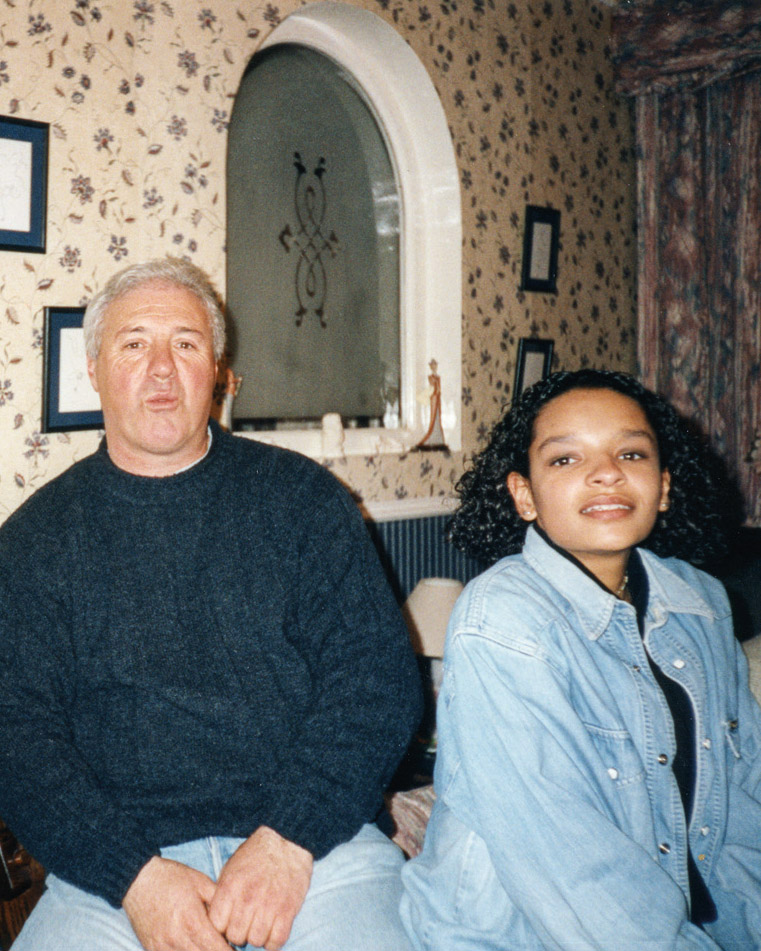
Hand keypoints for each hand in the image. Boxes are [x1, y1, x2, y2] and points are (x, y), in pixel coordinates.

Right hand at [122, 856, 229, 950]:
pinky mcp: (152, 949)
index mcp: (192, 922)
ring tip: (208, 945)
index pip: (217, 949)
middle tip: (223, 946)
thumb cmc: (173, 878)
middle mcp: (177, 939)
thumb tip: (232, 920)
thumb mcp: (202, 883)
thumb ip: (219, 903)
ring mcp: (162, 947)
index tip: (236, 949)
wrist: (139, 880)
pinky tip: (190, 947)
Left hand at [208, 826, 312, 949]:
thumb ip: (222, 896)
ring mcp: (269, 906)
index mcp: (230, 888)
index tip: (228, 922)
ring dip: (257, 936)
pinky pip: (277, 941)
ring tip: (260, 924)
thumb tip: (216, 922)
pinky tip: (273, 930)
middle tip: (246, 923)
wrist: (285, 841)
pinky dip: (274, 941)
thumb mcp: (230, 869)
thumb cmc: (255, 856)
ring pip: (256, 941)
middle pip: (236, 937)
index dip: (221, 927)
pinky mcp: (288, 910)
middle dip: (239, 933)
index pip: (216, 926)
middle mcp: (248, 899)